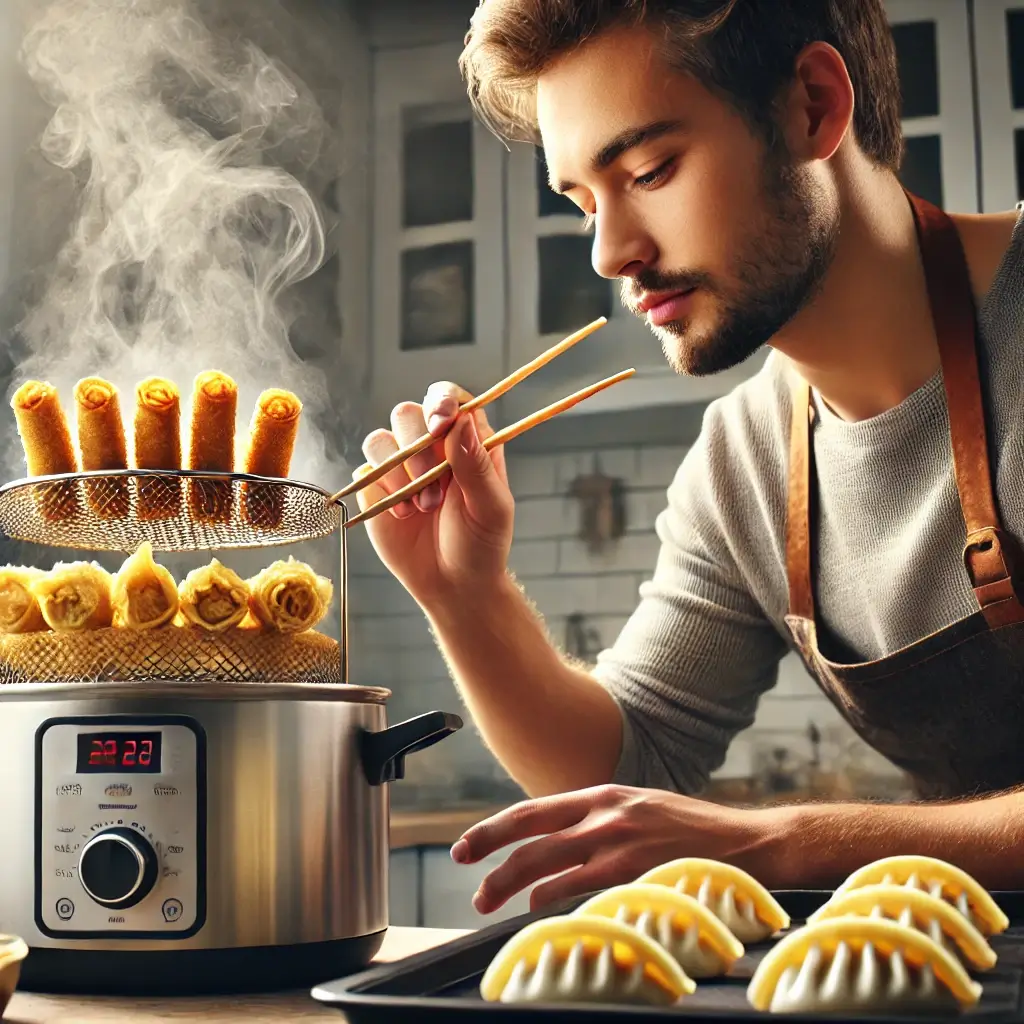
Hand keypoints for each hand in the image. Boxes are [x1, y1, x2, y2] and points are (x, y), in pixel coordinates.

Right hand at [356, 383, 513, 606]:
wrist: (453, 585)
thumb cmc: (481, 544)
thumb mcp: (491, 506)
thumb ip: (476, 463)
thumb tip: (460, 421)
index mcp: (467, 441)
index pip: (450, 400)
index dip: (441, 402)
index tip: (441, 424)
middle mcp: (431, 446)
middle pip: (408, 413)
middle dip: (416, 450)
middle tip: (434, 493)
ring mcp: (400, 465)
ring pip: (380, 439)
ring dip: (397, 473)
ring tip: (420, 508)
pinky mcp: (375, 486)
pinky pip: (364, 470)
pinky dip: (381, 490)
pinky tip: (403, 515)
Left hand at [449, 785, 790, 914]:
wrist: (747, 843)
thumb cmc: (692, 830)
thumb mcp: (639, 808)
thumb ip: (599, 820)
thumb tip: (558, 843)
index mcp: (602, 795)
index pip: (533, 811)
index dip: (494, 829)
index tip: (469, 846)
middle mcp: (604, 814)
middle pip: (530, 838)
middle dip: (491, 860)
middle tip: (469, 880)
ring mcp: (618, 844)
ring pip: (546, 868)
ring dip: (513, 889)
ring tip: (490, 904)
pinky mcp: (634, 874)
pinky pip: (578, 893)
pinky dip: (553, 906)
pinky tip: (540, 916)